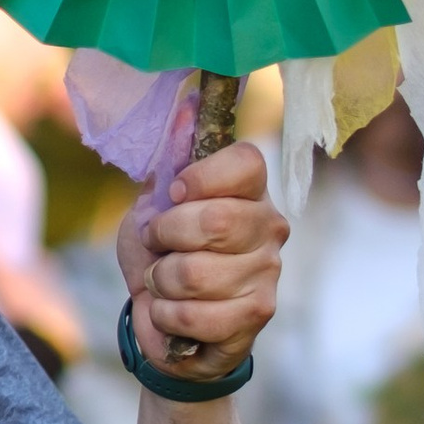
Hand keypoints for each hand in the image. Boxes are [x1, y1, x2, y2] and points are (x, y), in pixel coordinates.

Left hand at [116, 139, 285, 378]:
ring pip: (196, 273)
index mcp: (248, 190)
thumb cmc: (162, 253)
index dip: (201, 177)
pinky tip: (173, 313)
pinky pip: (195, 315)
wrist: (164, 318)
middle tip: (158, 246)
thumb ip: (170, 162)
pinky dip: (167, 317)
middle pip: (215, 220)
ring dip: (161, 281)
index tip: (175, 193)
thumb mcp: (154, 205)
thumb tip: (187, 105)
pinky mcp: (257, 315)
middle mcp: (269, 226)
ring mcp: (268, 272)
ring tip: (165, 283)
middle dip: (165, 237)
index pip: (246, 162)